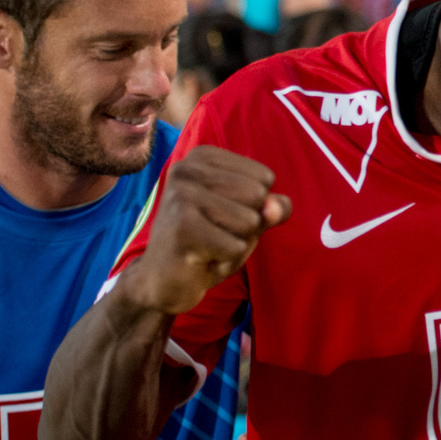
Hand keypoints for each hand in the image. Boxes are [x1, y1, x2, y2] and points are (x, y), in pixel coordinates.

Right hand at [126, 146, 290, 314]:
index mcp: (203, 157)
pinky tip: (200, 260)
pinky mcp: (181, 227)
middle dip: (247, 226)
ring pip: (250, 221)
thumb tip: (277, 206)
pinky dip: (226, 261)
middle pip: (258, 196)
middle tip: (213, 235)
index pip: (265, 178)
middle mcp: (187, 168)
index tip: (221, 217)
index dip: (253, 206)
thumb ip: (273, 207)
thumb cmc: (211, 243)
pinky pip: (236, 247)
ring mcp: (180, 196)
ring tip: (209, 246)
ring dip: (236, 244)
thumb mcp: (249, 219)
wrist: (164, 282)